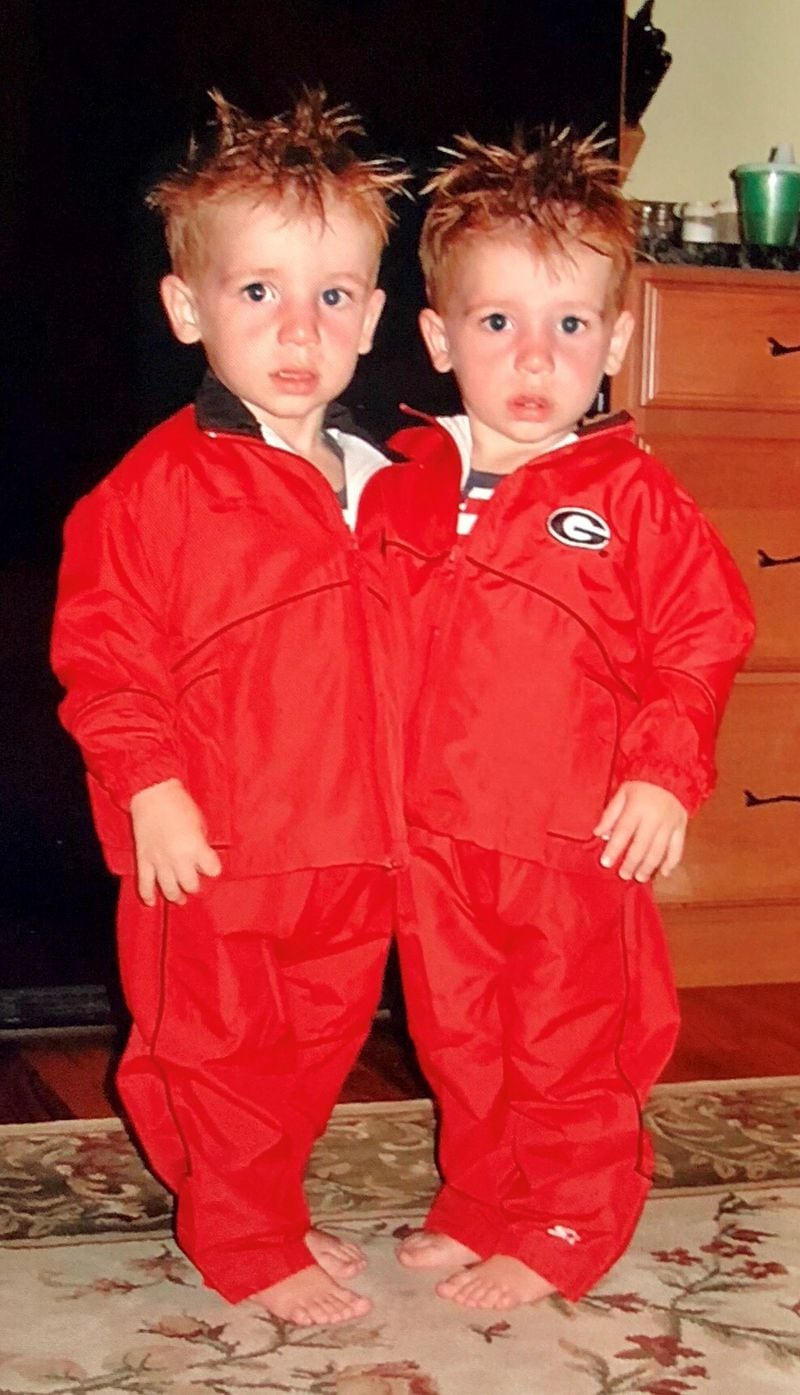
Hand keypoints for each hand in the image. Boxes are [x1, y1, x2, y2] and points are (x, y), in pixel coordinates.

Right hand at [129, 778, 221, 905]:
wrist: (152, 794)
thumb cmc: (179, 803)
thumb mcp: (199, 822)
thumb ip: (201, 843)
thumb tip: (202, 856)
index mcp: (195, 846)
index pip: (212, 870)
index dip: (212, 869)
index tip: (211, 867)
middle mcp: (178, 857)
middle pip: (191, 885)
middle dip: (195, 886)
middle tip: (195, 883)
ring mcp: (159, 861)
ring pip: (169, 890)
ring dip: (176, 896)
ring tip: (180, 898)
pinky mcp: (144, 859)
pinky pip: (144, 884)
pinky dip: (147, 895)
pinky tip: (152, 902)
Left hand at [593, 781, 687, 882]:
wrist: (670, 778)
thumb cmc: (641, 789)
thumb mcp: (622, 794)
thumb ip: (610, 815)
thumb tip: (599, 834)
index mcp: (638, 807)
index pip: (623, 831)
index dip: (614, 848)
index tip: (606, 863)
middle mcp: (655, 816)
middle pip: (642, 845)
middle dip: (632, 862)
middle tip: (623, 875)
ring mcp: (670, 823)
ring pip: (660, 850)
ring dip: (649, 866)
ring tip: (639, 877)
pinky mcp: (681, 828)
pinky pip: (677, 849)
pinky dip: (671, 863)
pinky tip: (663, 873)